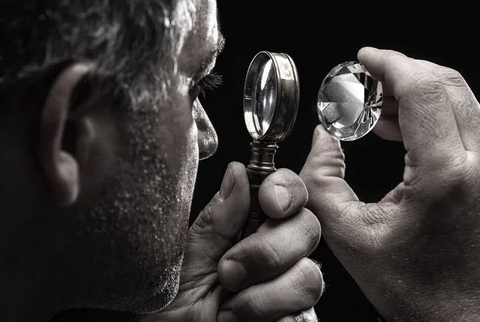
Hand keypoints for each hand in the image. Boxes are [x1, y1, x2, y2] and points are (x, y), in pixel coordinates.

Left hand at [147, 162, 323, 321]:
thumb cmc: (171, 304)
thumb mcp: (187, 256)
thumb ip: (218, 218)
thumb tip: (238, 172)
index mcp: (249, 225)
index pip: (288, 192)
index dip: (287, 190)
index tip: (270, 202)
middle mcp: (275, 251)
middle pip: (307, 228)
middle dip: (267, 251)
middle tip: (227, 270)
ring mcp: (287, 288)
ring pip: (308, 276)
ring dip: (262, 296)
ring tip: (227, 307)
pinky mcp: (295, 320)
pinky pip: (302, 316)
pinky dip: (266, 320)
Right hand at [299, 48, 479, 321]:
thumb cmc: (420, 293)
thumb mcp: (350, 236)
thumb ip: (321, 180)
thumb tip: (322, 141)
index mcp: (448, 175)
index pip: (423, 88)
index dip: (390, 63)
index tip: (366, 58)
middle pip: (449, 85)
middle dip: (405, 72)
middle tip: (370, 83)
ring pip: (466, 103)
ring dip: (424, 94)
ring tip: (386, 111)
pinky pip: (478, 127)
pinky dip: (444, 116)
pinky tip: (416, 134)